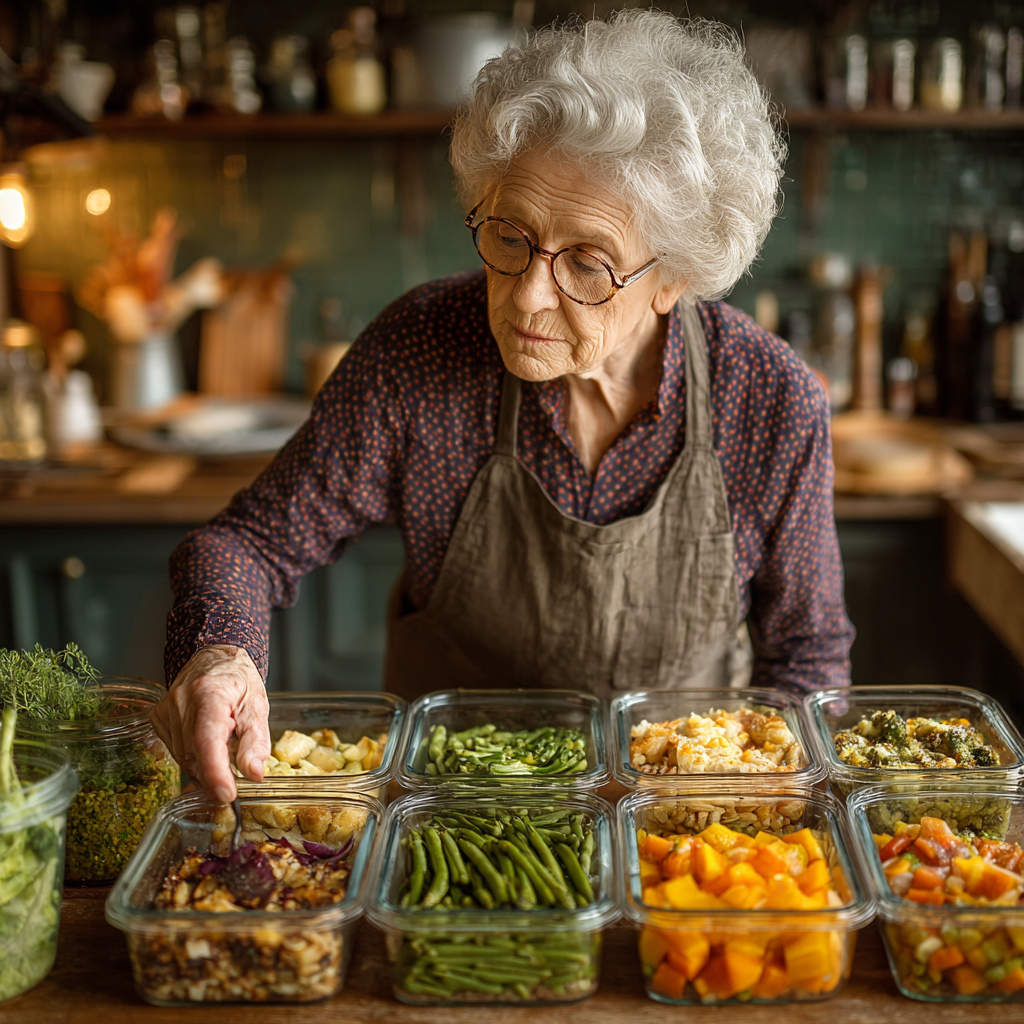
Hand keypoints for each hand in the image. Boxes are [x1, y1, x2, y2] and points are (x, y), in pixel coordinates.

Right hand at [151, 644, 269, 803]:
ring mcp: (165, 711)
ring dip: (204, 766)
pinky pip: (175, 750)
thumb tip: (254, 774)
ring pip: (183, 757)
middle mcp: (181, 702)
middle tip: (233, 781)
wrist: (214, 658)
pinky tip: (206, 746)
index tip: (228, 795)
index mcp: (210, 694)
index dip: (216, 773)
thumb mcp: (257, 706)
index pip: (207, 740)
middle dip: (215, 774)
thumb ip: (256, 741)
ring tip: (222, 750)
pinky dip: (193, 757)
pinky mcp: (158, 719)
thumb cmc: (238, 680)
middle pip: (194, 754)